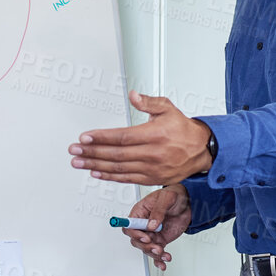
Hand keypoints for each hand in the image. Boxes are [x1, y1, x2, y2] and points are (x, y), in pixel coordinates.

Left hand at [68, 91, 214, 184]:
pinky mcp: (151, 179)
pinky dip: (109, 176)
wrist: (201, 150)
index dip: (101, 138)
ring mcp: (151, 168)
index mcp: (155, 135)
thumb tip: (133, 96)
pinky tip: (96, 173)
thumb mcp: (168, 108)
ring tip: (79, 162)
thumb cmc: (183, 129)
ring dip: (96, 165)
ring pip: (118, 168)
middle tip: (74, 151)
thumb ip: (148, 102)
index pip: (122, 137)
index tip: (85, 138)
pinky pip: (126, 179)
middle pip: (116, 154)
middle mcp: (152, 154)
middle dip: (92, 152)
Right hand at [124, 185, 192, 270]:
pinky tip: (163, 264)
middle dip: (146, 246)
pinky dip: (159, 260)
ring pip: (146, 248)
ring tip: (163, 254)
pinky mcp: (160, 240)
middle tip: (156, 247)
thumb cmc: (174, 195)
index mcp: (140, 212)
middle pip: (136, 240)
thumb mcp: (167, 198)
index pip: (129, 226)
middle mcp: (143, 225)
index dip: (135, 233)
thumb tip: (151, 225)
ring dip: (154, 254)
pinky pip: (156, 252)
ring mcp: (152, 234)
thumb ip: (158, 211)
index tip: (145, 237)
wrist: (188, 202)